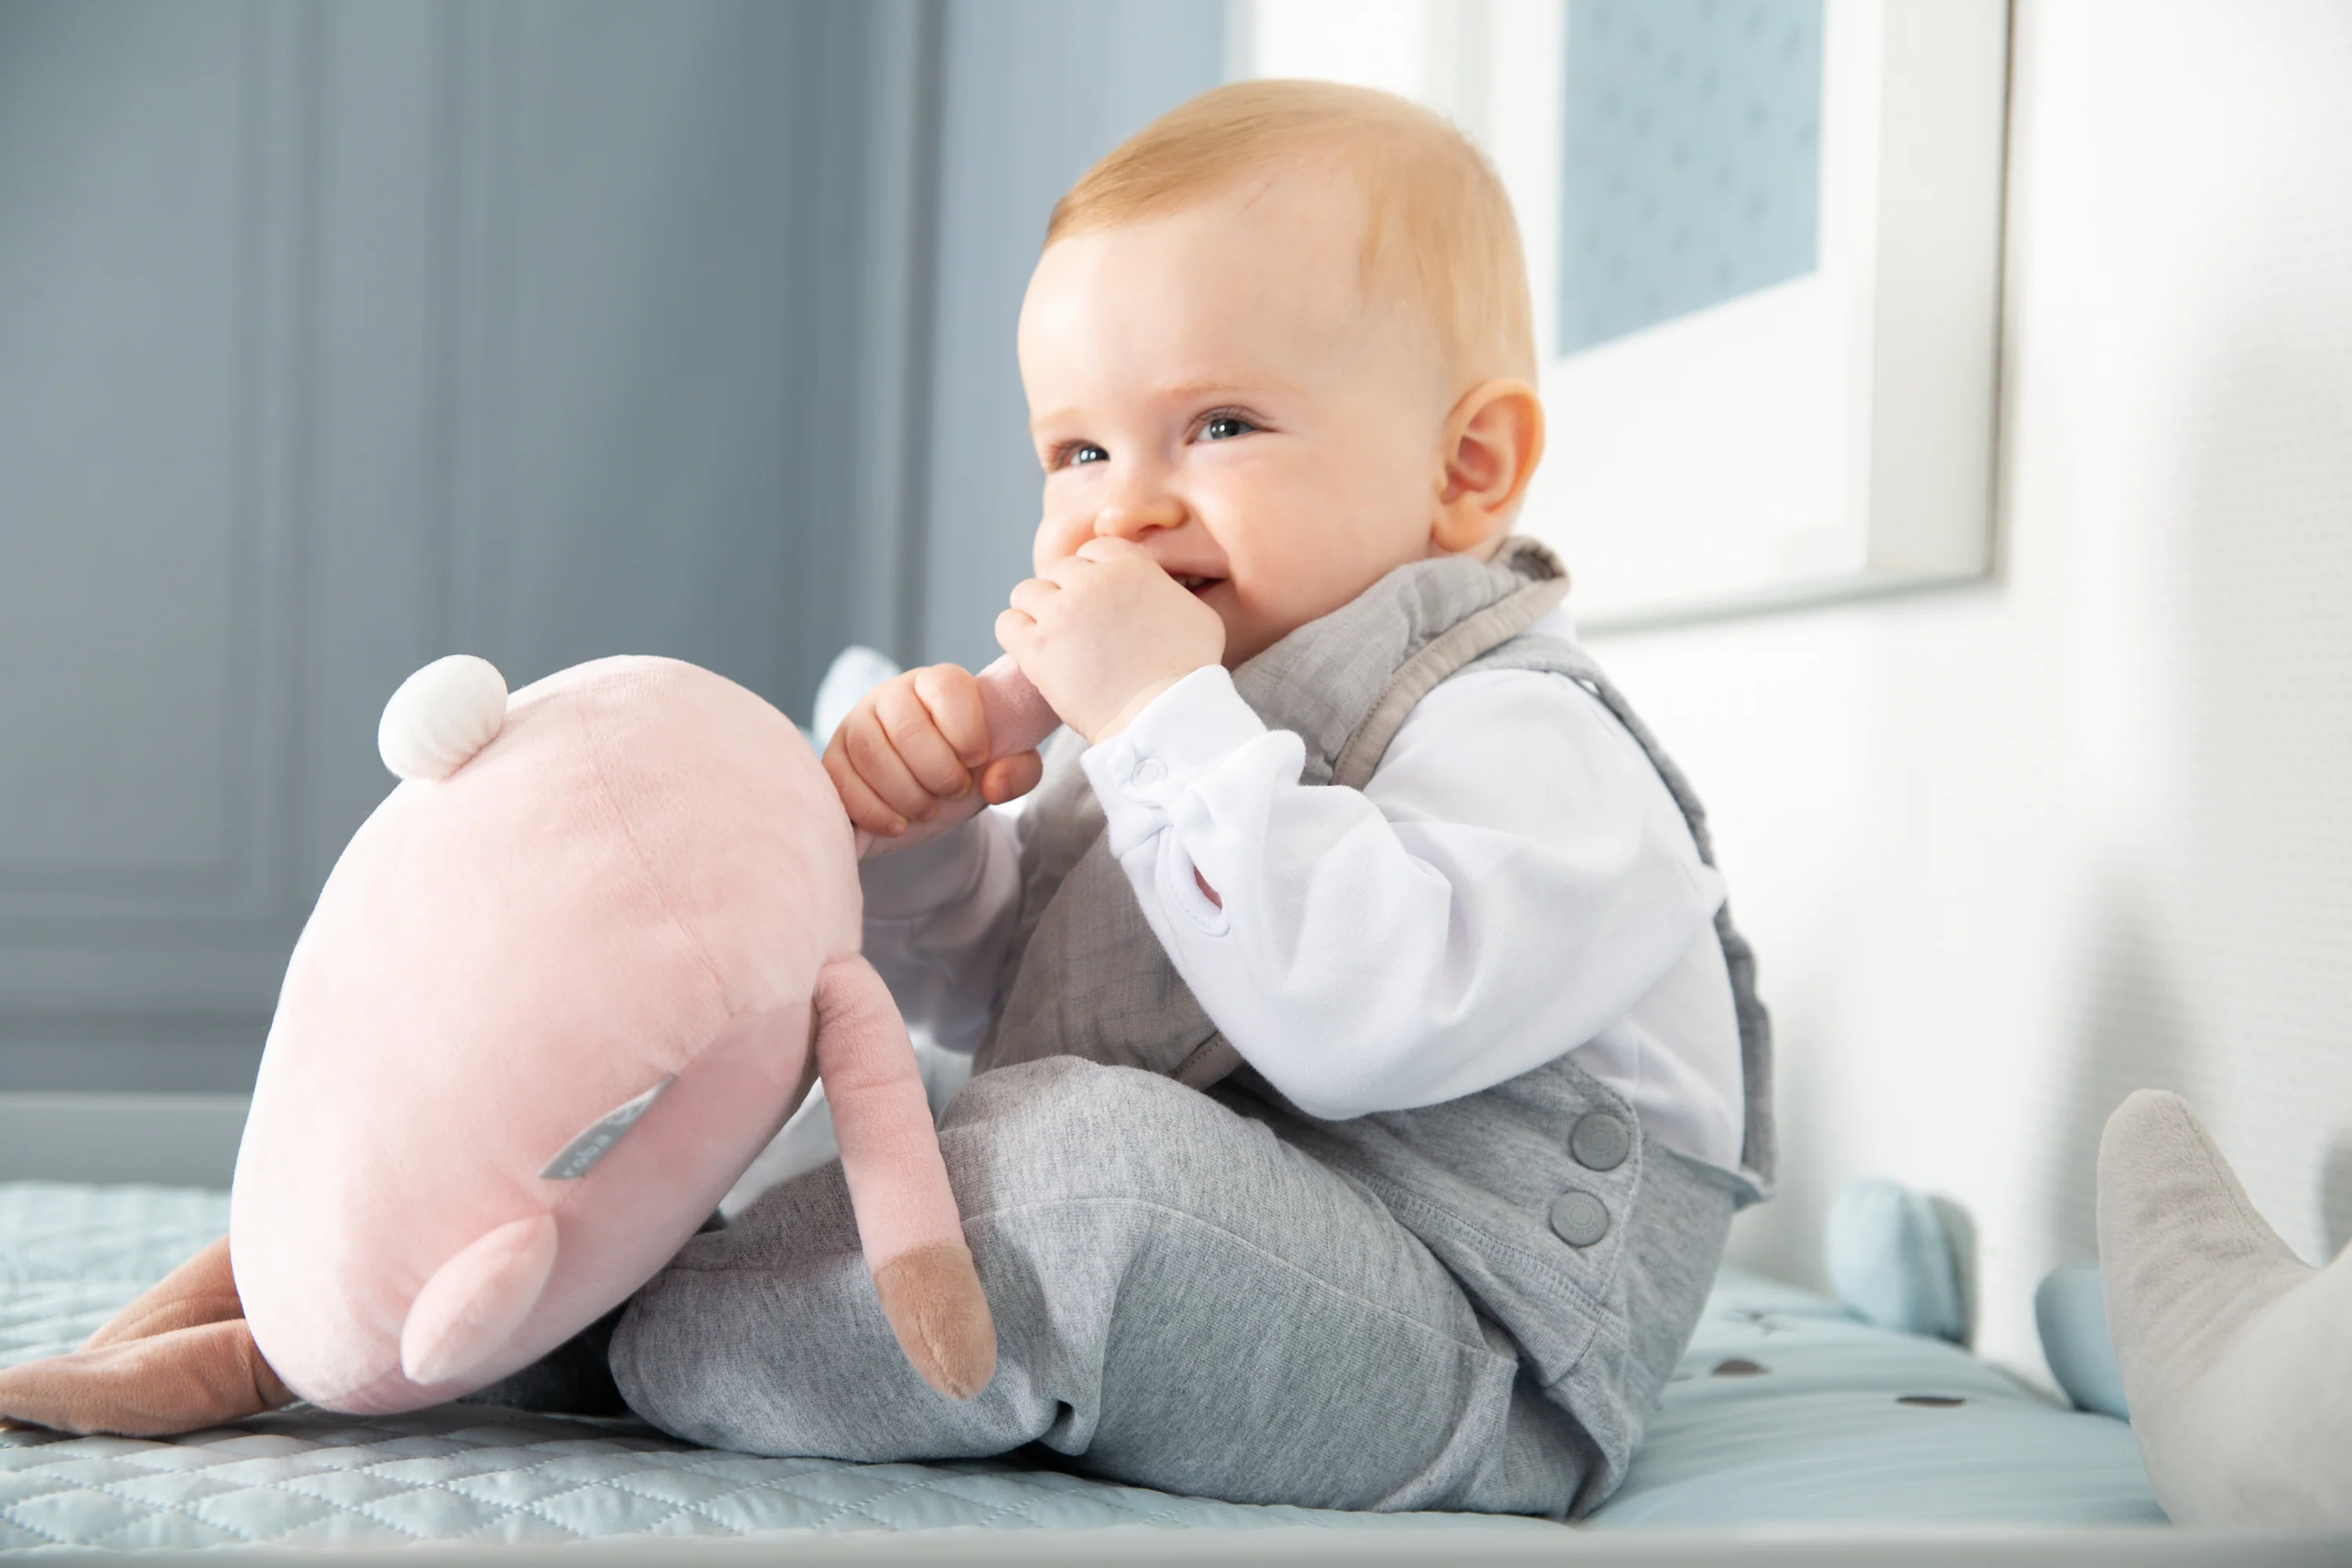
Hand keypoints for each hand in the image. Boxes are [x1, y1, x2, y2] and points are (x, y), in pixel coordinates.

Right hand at [824, 664, 1043, 838]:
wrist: (931, 788)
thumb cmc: (969, 768)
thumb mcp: (1007, 766)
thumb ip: (1019, 770)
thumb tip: (993, 784)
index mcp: (939, 683)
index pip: (946, 688)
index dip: (966, 732)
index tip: (977, 761)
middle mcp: (893, 694)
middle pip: (906, 728)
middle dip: (938, 773)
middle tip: (954, 793)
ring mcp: (857, 723)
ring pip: (871, 753)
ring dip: (905, 794)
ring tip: (928, 811)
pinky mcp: (834, 757)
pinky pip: (840, 780)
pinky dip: (872, 810)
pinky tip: (897, 825)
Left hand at [995, 538, 1226, 742]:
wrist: (1164, 715)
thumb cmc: (1189, 673)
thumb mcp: (1199, 615)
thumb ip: (1168, 591)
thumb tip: (1156, 588)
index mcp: (1131, 567)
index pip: (1096, 549)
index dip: (1095, 574)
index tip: (1100, 600)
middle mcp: (1092, 581)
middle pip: (1061, 571)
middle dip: (1068, 595)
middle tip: (1080, 629)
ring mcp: (1061, 612)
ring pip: (1027, 592)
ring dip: (1038, 612)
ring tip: (1054, 640)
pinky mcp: (1037, 647)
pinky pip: (1007, 623)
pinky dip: (1016, 634)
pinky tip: (1034, 651)